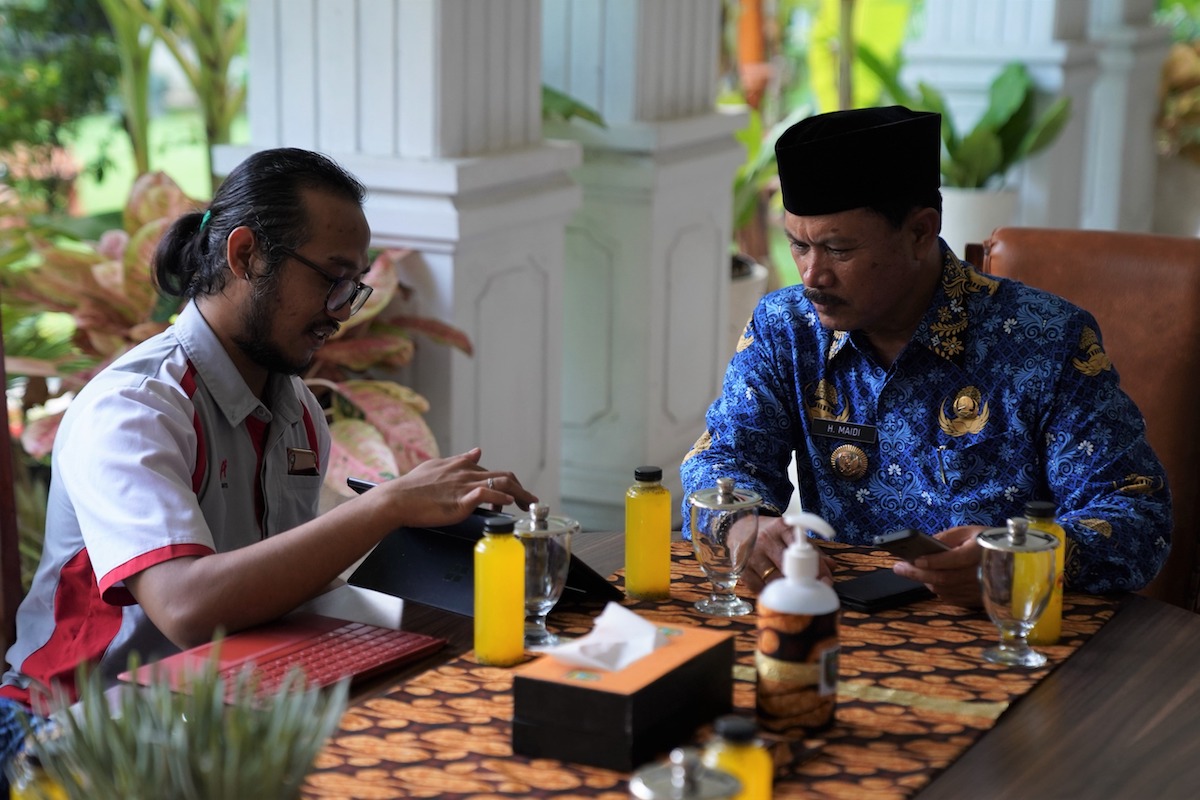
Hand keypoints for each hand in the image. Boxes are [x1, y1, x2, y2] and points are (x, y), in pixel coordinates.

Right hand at [379, 447, 538, 527]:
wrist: (396, 499)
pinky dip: (500, 498)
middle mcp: (467, 474)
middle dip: (521, 490)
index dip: (507, 485)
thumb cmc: (412, 486)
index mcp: (462, 467)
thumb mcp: (437, 466)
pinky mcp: (460, 501)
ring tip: (528, 505)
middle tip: (530, 502)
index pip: (493, 473)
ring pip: (501, 484)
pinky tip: (508, 504)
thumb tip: (477, 451)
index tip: (514, 497)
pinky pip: (485, 495)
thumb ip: (459, 460)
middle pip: (504, 477)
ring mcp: (464, 487)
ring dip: (519, 495)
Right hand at [743, 516, 834, 591]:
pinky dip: (769, 592)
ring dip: (786, 588)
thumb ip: (811, 550)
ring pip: (774, 579)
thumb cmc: (771, 535)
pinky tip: (775, 591)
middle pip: (788, 566)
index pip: (802, 548)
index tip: (825, 580)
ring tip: (794, 592)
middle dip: (803, 581)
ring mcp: (752, 554)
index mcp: (782, 528)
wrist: (739, 528)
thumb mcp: (790, 535)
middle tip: (812, 590)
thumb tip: (831, 566)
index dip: (816, 567)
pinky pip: (758, 587)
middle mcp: (765, 539)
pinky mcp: (741, 568)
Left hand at [892, 525, 984, 606]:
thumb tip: (925, 544)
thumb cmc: (989, 543)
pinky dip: (937, 589)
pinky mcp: (978, 601)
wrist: (1016, 563)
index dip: (931, 561)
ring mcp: (980, 591)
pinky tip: (930, 579)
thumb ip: (948, 537)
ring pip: (945, 590)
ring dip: (925, 581)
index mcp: (980, 553)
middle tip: (898, 568)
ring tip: (912, 571)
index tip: (912, 559)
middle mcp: (981, 575)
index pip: (953, 560)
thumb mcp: (970, 531)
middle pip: (944, 579)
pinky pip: (952, 598)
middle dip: (917, 573)